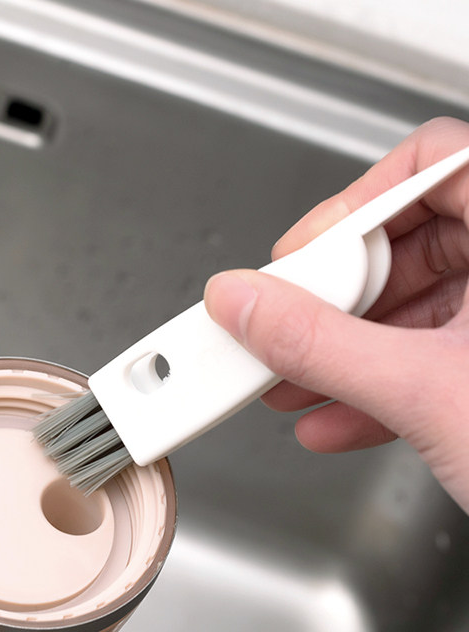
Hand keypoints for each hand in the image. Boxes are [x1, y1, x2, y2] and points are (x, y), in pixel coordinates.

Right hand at [204, 116, 468, 512]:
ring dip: (343, 350)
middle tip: (285, 327)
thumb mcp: (429, 394)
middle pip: (412, 242)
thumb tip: (246, 306)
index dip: (351, 206)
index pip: (432, 164)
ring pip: (415, 309)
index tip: (297, 260)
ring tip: (290, 382)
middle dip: (335, 297)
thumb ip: (321, 345)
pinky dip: (375, 389)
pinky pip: (428, 359)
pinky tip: (332, 420)